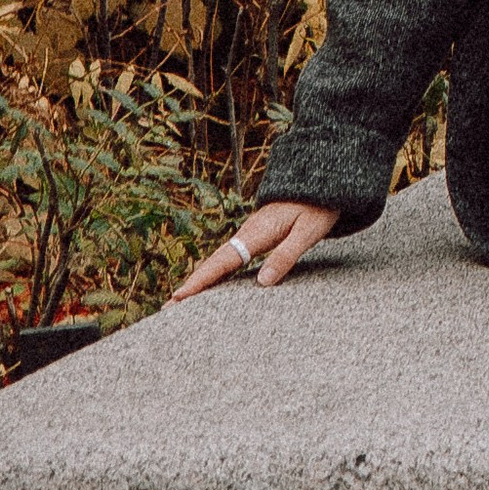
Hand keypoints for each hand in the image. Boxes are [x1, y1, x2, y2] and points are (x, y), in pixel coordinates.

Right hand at [172, 199, 338, 297]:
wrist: (320, 182)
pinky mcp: (254, 237)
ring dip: (199, 280)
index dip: (201, 281)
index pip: (223, 261)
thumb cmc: (317, 208)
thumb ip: (286, 255)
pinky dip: (214, 273)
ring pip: (218, 261)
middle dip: (190, 285)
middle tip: (168, 307)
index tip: (180, 296)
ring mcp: (248, 235)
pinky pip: (229, 258)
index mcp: (256, 233)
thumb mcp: (308, 232)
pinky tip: (210, 285)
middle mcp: (246, 234)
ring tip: (180, 301)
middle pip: (213, 263)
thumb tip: (262, 282)